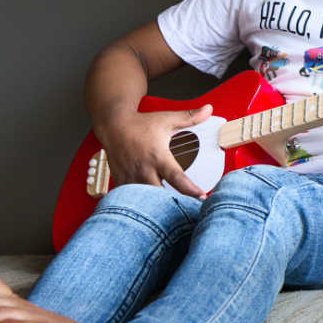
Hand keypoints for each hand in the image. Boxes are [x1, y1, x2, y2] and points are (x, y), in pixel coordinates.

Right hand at [94, 104, 213, 198]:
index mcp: (157, 156)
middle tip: (186, 210)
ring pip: (143, 200)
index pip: (176, 177)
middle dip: (171, 204)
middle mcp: (143, 169)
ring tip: (170, 213)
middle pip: (158, 195)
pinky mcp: (121, 181)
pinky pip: (130, 199)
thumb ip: (189, 117)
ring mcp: (131, 177)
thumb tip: (209, 109)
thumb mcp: (167, 119)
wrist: (113, 125)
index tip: (202, 197)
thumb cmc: (141, 124)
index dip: (190, 190)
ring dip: (155, 206)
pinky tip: (150, 208)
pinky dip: (140, 203)